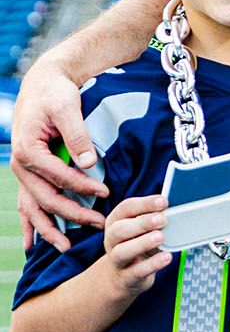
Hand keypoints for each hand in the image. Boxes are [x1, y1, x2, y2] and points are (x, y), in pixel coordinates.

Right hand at [12, 57, 108, 251]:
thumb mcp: (67, 108)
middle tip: (99, 225)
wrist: (42, 84)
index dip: (81, 186)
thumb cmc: (56, 94)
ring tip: (66, 247)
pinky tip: (33, 245)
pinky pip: (28, 203)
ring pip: (33, 207)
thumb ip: (77, 136)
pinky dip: (31, 224)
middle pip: (46, 198)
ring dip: (49, 229)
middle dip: (72, 214)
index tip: (105, 194)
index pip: (58, 175)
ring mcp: (22, 172)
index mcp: (28, 150)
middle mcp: (20, 165)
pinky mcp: (29, 173)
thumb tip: (89, 164)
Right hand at [102, 195, 171, 299]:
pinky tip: (166, 257)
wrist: (120, 278)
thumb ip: (153, 217)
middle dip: (142, 223)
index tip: (163, 201)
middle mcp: (112, 241)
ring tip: (161, 237)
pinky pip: (136, 272)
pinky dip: (152, 264)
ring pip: (122, 252)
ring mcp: (117, 261)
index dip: (144, 203)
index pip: (125, 208)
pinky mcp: (126, 278)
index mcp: (116, 222)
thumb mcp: (142, 229)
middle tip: (162, 219)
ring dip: (142, 243)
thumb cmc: (136, 245)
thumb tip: (172, 206)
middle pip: (119, 229)